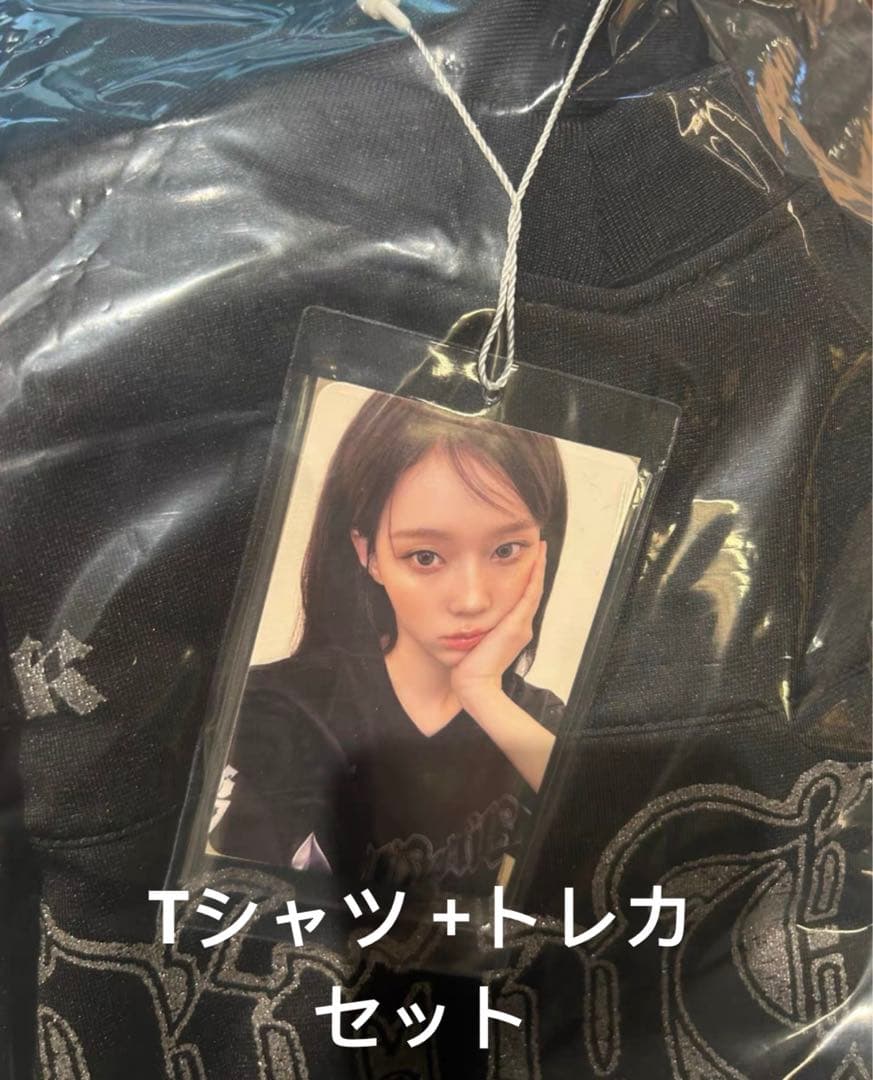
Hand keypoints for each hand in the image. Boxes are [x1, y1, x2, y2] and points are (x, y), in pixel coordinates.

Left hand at [451, 540, 546, 712]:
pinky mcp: (518, 625)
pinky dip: (534, 574)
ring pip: (533, 589)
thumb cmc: (468, 665)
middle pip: (532, 590)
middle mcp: (522, 626)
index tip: (527, 556)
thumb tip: (465, 612)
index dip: (527, 577)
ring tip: (539, 546)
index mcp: (513, 629)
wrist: (473, 684)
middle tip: (537, 544)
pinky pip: (530, 593)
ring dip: (537, 567)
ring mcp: (522, 625)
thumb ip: (477, 625)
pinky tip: (535, 557)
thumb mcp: (474, 639)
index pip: (523, 597)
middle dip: (535, 567)